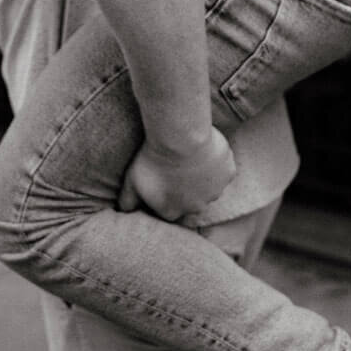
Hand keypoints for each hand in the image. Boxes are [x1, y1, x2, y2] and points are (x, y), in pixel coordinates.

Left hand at [118, 129, 236, 220]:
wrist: (179, 138)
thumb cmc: (152, 159)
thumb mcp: (131, 181)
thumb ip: (127, 201)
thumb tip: (122, 213)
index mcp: (172, 212)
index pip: (170, 208)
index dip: (166, 194)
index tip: (163, 179)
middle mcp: (195, 207)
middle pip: (191, 199)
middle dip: (185, 187)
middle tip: (177, 166)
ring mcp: (214, 192)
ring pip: (209, 186)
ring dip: (202, 175)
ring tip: (190, 155)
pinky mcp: (228, 174)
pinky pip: (223, 169)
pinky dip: (217, 161)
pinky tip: (205, 149)